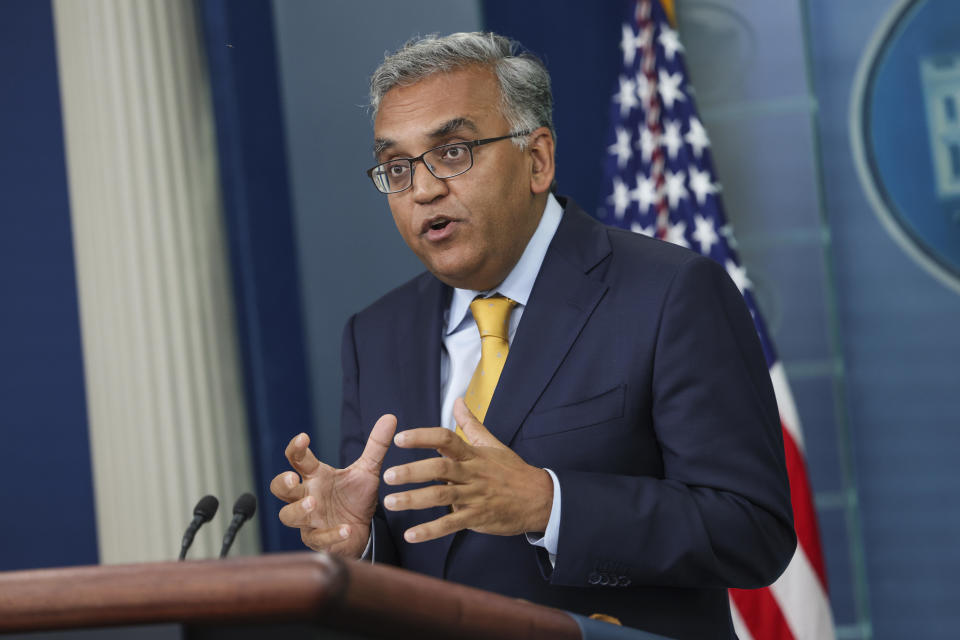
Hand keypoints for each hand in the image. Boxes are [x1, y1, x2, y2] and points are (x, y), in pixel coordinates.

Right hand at [269, 414, 396, 557]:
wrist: (362, 530)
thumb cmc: (355, 498)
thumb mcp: (368, 470)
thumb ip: (376, 446)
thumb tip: (391, 417)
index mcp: (315, 476)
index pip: (297, 459)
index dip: (296, 448)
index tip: (303, 438)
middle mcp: (307, 495)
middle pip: (280, 489)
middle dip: (281, 483)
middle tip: (291, 478)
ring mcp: (309, 519)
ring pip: (288, 515)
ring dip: (298, 509)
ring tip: (313, 503)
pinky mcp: (318, 540)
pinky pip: (318, 539)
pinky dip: (330, 535)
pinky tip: (345, 529)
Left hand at [381, 398, 552, 542]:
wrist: (539, 498)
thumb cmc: (512, 470)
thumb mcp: (492, 443)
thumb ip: (471, 423)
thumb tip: (457, 400)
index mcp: (472, 454)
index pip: (445, 439)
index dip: (422, 437)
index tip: (399, 438)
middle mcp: (472, 473)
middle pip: (440, 468)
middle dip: (413, 471)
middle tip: (388, 475)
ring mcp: (475, 496)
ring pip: (442, 496)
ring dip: (415, 500)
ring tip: (391, 502)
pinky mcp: (477, 517)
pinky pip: (451, 524)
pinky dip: (430, 530)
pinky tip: (411, 534)